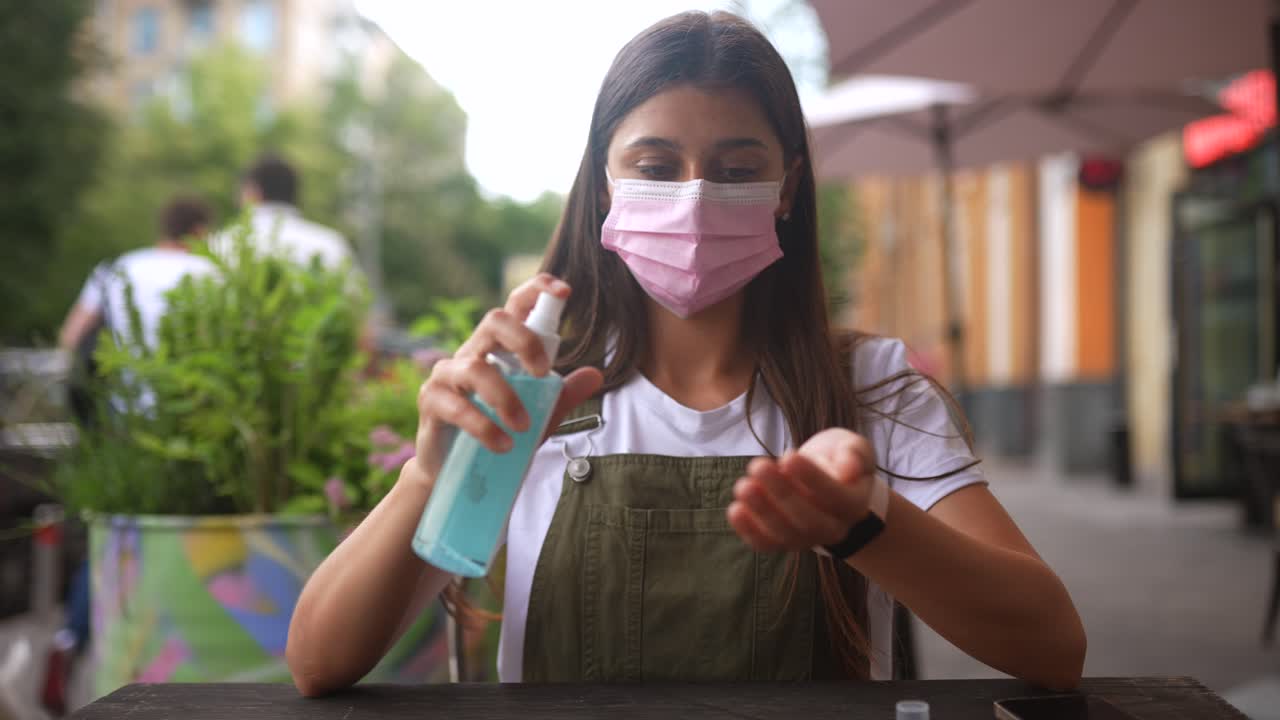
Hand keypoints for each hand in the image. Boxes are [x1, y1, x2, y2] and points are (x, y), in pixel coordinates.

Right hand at [402, 274, 603, 490]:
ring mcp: (447, 375)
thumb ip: (562, 395)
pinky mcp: (431, 402)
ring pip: (475, 367)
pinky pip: (456, 407)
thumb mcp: (537, 414)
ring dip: (504, 397)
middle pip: (494, 321)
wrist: (456, 471)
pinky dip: (483, 426)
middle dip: (523, 340)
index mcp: (499, 349)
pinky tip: (502, 445)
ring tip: (524, 428)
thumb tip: (596, 374)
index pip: (515, 307)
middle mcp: (472, 353)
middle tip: (542, 374)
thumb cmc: (496, 432)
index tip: (565, 291)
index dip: (537, 290)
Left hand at [727, 428, 876, 552]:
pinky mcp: (783, 542)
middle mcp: (833, 528)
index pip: (834, 495)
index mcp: (853, 504)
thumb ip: (855, 455)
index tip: (788, 457)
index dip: (812, 478)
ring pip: (785, 534)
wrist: (826, 481)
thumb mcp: (853, 447)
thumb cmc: (838, 458)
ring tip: (743, 486)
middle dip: (781, 493)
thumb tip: (849, 470)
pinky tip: (735, 510)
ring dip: (761, 512)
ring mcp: (807, 539)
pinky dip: (748, 531)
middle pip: (808, 519)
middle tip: (758, 466)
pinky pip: (766, 544)